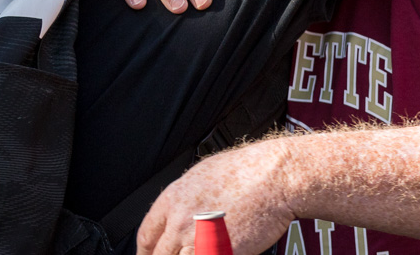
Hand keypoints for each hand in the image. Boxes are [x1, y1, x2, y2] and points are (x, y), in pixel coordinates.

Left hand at [137, 140, 295, 254]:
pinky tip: (219, 253)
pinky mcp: (217, 253)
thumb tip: (181, 211)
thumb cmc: (249, 172)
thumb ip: (186, 199)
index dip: (145, 250)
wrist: (274, 179)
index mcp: (174, 198)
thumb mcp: (203, 175)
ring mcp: (198, 240)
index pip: (146, 234)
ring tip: (203, 252)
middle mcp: (180, 221)